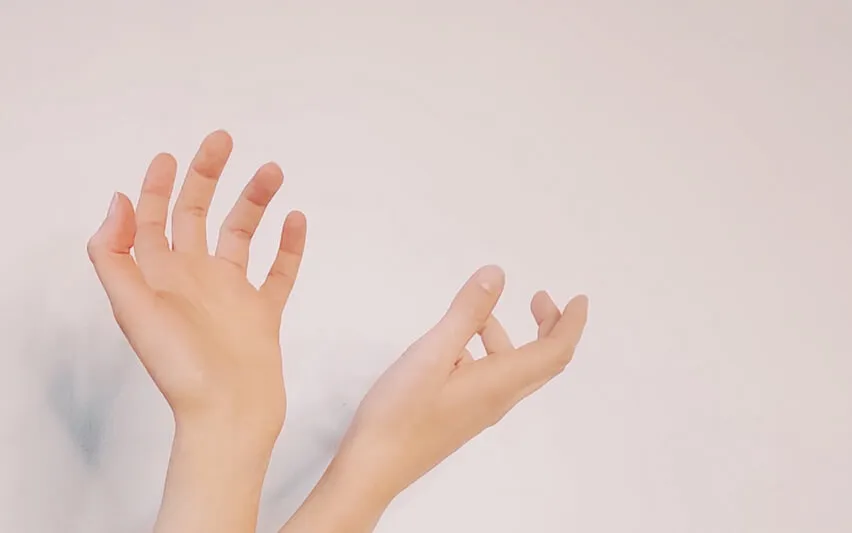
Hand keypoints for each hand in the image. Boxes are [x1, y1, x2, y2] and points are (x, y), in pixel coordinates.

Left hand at [87, 130, 305, 435]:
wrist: (229, 416)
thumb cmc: (181, 370)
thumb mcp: (133, 309)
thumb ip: (116, 256)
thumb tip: (118, 201)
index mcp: (160, 277)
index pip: (154, 218)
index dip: (158, 185)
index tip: (172, 154)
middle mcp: (194, 280)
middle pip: (198, 216)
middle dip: (207, 176)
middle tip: (222, 140)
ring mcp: (231, 295)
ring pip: (241, 236)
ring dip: (254, 201)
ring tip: (272, 171)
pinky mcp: (262, 313)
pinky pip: (278, 271)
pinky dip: (288, 245)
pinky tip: (296, 220)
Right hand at [280, 265, 587, 532]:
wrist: (374, 466)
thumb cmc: (402, 412)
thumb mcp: (432, 352)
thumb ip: (466, 312)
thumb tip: (497, 275)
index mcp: (500, 383)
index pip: (555, 352)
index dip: (572, 323)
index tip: (579, 298)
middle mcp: (498, 399)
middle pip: (542, 362)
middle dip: (549, 327)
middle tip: (539, 298)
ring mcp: (478, 409)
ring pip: (510, 368)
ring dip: (507, 337)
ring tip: (480, 313)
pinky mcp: (459, 414)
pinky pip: (487, 378)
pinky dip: (483, 352)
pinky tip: (452, 345)